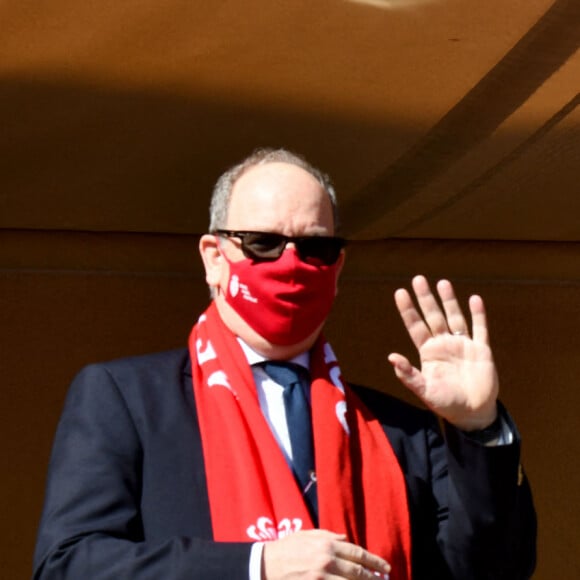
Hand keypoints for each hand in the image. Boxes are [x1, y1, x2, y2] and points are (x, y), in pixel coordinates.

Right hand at [262, 529, 390, 579]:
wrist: (266, 565)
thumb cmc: (287, 548)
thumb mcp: (308, 535)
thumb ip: (329, 536)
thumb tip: (346, 539)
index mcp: (326, 543)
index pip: (357, 553)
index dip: (374, 561)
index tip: (385, 567)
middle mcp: (327, 559)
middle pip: (358, 571)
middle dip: (373, 577)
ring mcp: (321, 576)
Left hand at [388, 275, 498, 430]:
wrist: (473, 414)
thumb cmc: (445, 403)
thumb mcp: (424, 391)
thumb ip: (408, 375)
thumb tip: (391, 357)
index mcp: (428, 352)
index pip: (415, 326)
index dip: (408, 310)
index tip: (400, 292)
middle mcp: (443, 345)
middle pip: (433, 316)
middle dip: (426, 298)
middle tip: (418, 279)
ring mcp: (462, 345)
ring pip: (455, 317)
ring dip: (449, 301)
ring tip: (442, 282)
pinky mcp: (481, 350)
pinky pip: (480, 329)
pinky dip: (478, 314)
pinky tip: (474, 299)